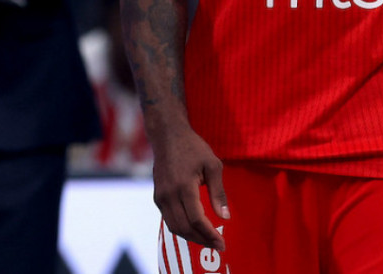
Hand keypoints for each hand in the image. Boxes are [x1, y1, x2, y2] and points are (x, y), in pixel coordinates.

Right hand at [152, 124, 228, 250]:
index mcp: (184, 186)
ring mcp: (161, 197)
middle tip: (218, 246)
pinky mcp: (158, 197)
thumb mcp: (213, 166)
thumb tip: (225, 217)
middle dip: (202, 240)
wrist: (168, 136)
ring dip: (192, 237)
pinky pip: (169, 220)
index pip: (197, 219)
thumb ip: (218, 192)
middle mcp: (169, 195)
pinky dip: (182, 228)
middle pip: (185, 228)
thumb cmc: (193, 148)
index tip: (222, 243)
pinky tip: (195, 229)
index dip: (209, 234)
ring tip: (208, 240)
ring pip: (174, 227)